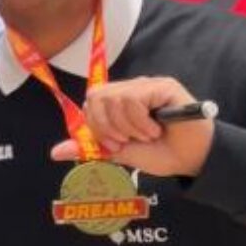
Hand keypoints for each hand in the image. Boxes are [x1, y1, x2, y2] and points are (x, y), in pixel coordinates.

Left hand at [50, 76, 213, 176]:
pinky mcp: (164, 86)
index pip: (90, 103)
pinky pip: (135, 99)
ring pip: (115, 99)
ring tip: (146, 135)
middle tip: (127, 140)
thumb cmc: (158, 153)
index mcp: (117, 102)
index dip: (96, 126)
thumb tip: (55, 152)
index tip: (113, 145)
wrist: (190, 160)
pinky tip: (156, 128)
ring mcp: (147, 85)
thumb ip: (89, 148)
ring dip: (128, 126)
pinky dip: (141, 121)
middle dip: (107, 127)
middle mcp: (130, 89)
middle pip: (97, 97)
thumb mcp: (118, 152)